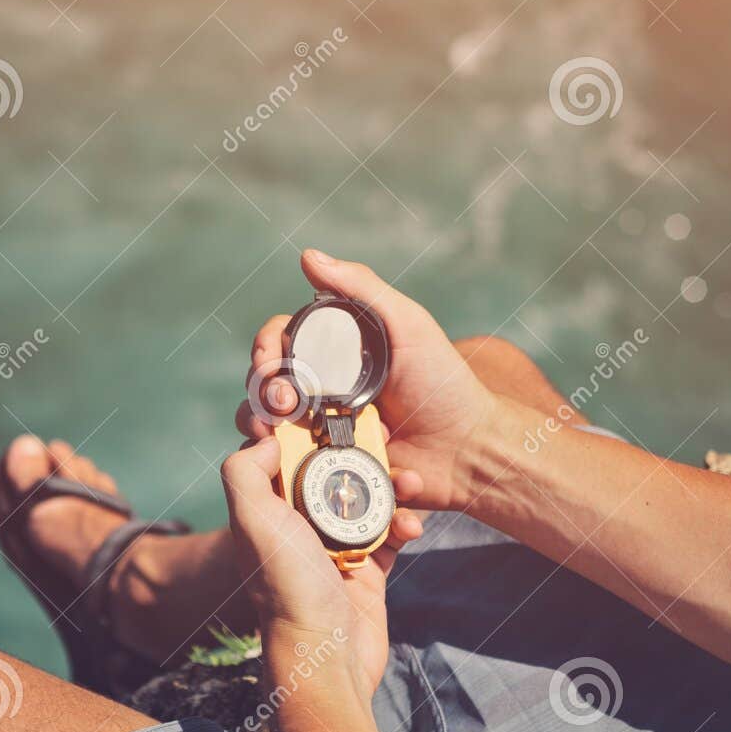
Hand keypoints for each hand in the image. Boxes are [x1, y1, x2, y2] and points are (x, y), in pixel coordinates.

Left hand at [220, 437, 417, 698]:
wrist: (328, 658)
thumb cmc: (287, 589)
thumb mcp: (253, 522)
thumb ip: (245, 472)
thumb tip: (267, 437)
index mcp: (266, 507)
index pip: (281, 451)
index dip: (302, 426)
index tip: (331, 405)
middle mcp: (297, 522)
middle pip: (330, 468)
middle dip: (361, 451)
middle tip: (385, 438)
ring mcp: (334, 544)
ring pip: (366, 495)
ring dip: (392, 485)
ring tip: (410, 483)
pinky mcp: (366, 566)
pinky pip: (390, 530)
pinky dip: (405, 522)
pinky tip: (413, 526)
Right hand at [237, 249, 497, 512]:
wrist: (469, 449)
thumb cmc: (443, 384)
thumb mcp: (407, 326)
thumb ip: (361, 288)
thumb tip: (309, 256)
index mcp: (332, 355)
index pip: (278, 344)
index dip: (265, 350)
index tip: (270, 362)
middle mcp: (321, 393)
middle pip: (264, 389)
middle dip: (261, 395)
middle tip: (283, 407)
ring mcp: (322, 434)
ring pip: (268, 435)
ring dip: (264, 435)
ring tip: (278, 440)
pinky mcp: (329, 472)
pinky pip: (298, 476)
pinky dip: (305, 470)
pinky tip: (330, 463)